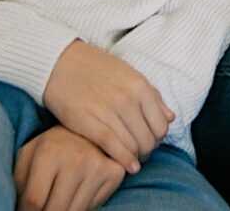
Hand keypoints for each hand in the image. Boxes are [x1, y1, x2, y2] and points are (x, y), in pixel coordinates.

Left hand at [14, 126, 127, 210]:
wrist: (87, 127)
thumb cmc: (51, 146)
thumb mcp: (28, 155)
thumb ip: (19, 182)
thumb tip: (20, 209)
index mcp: (48, 152)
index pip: (34, 200)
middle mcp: (76, 160)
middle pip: (56, 209)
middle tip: (43, 209)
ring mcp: (98, 167)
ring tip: (58, 201)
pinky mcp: (115, 173)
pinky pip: (94, 205)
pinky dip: (82, 206)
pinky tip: (76, 194)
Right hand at [40, 41, 170, 172]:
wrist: (59, 62)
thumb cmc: (96, 69)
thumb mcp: (130, 75)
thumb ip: (152, 97)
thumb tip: (170, 118)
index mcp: (141, 87)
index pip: (161, 125)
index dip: (158, 138)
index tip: (151, 142)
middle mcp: (128, 99)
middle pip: (149, 139)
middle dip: (147, 150)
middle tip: (140, 153)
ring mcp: (109, 111)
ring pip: (133, 145)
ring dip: (135, 156)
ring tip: (131, 158)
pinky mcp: (88, 122)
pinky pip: (113, 146)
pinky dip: (124, 160)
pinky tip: (128, 167)